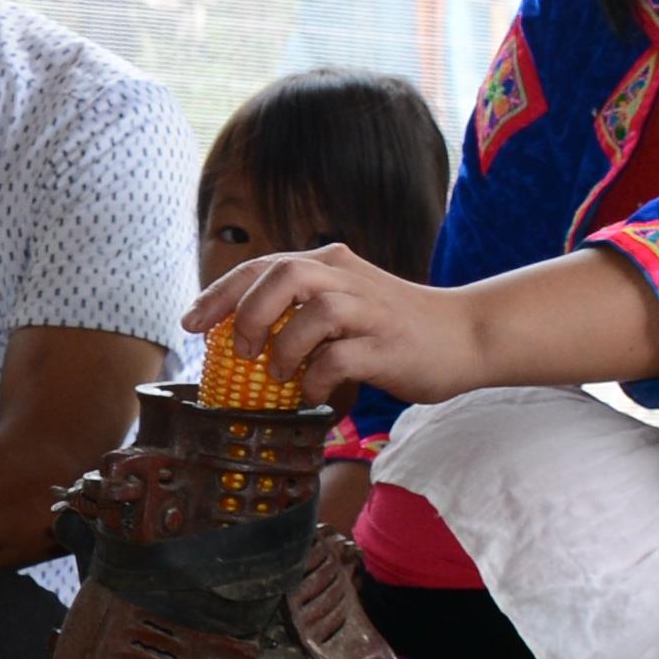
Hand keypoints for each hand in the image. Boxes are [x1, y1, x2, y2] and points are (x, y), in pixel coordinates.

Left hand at [189, 244, 460, 408]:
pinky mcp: (389, 347)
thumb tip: (241, 337)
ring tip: (281, 374)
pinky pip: (339, 359)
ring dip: (284, 348)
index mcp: (331, 264)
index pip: (263, 265)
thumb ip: (301, 308)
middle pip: (284, 273)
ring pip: (313, 312)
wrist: (467, 335)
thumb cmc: (397, 326)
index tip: (191, 323)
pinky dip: (316, 379)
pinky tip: (313, 393)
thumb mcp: (346, 302)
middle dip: (248, 312)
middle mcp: (348, 279)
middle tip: (239, 349)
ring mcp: (371, 312)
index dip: (220, 293)